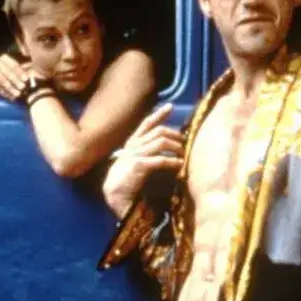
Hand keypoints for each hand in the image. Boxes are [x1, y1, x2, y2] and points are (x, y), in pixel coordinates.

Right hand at [0, 54, 30, 100]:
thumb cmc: (8, 80)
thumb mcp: (15, 73)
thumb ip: (23, 71)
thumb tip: (34, 72)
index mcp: (3, 58)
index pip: (13, 65)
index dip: (20, 72)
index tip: (27, 79)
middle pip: (7, 71)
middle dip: (15, 81)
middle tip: (23, 88)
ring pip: (1, 79)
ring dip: (10, 88)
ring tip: (17, 94)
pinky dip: (3, 92)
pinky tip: (9, 97)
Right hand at [102, 103, 184, 217]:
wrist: (115, 194)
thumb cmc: (127, 179)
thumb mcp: (136, 161)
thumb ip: (147, 153)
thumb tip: (166, 147)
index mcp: (132, 143)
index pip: (146, 123)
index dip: (158, 114)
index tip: (170, 106)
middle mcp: (134, 145)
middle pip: (159, 131)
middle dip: (175, 135)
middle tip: (185, 141)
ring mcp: (135, 154)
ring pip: (161, 142)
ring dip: (176, 147)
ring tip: (184, 154)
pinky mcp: (139, 165)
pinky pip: (160, 160)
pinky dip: (172, 162)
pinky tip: (180, 165)